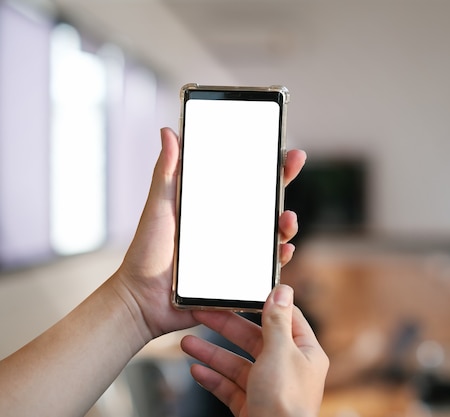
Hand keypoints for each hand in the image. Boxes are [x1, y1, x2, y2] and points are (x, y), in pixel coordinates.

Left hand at [111, 127, 306, 340]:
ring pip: (271, 234)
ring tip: (286, 218)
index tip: (280, 147)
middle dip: (284, 182)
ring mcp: (236, 252)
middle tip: (294, 164)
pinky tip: (284, 250)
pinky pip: (266, 268)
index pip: (244, 180)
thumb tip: (169, 132)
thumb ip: (166, 172)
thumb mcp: (159, 207)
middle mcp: (229, 227)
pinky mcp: (240, 278)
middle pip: (265, 203)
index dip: (264, 164)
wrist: (142, 300)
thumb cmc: (146, 253)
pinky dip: (279, 258)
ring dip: (286, 224)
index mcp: (212, 208)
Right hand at [181, 285, 328, 416]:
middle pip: (255, 339)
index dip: (263, 303)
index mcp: (305, 352)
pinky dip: (213, 378)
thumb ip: (276, 321)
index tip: (242, 292)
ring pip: (238, 364)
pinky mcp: (253, 407)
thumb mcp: (280, 352)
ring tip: (187, 343)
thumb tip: (283, 290)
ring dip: (212, 353)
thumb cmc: (285, 402)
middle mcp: (289, 369)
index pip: (285, 318)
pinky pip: (230, 388)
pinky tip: (196, 370)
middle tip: (203, 313)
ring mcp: (270, 390)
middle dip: (226, 327)